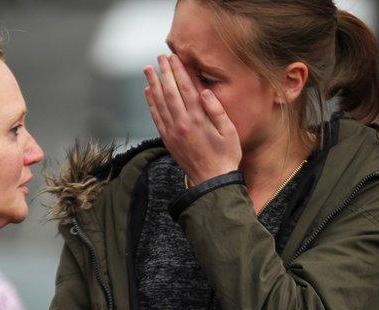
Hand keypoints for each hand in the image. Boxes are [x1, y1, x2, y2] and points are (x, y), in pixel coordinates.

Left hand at [143, 54, 241, 186]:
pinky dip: (151, 103)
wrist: (211, 182)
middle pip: (170, 92)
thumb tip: (204, 91)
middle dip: (164, 72)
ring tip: (148, 69)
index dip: (179, 71)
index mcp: (198, 120)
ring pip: (160, 103)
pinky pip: (156, 117)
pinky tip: (149, 92)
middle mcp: (182, 124)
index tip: (175, 57)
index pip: (186, 89)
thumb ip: (217, 110)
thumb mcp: (229, 132)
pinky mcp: (167, 140)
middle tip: (160, 57)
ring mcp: (172, 133)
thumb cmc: (226, 157)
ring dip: (153, 84)